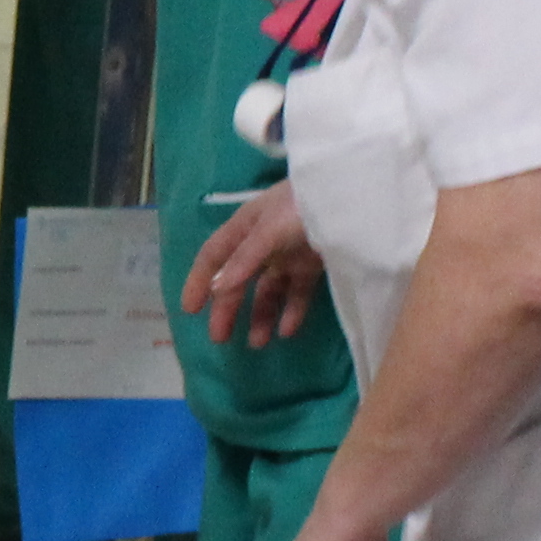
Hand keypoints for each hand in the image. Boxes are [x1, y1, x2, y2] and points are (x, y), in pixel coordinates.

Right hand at [183, 186, 325, 345]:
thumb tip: (216, 289)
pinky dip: (292, 312)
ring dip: (260, 316)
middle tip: (220, 338)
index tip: (189, 311)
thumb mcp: (268, 230)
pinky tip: (287, 332)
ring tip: (257, 344)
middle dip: (228, 308)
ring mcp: (287, 255)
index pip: (213, 257)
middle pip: (238, 280)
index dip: (199, 282)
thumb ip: (244, 260)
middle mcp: (262, 243)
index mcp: (244, 228)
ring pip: (268, 291)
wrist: (351, 196)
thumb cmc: (300, 206)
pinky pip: (297, 294)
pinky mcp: (311, 266)